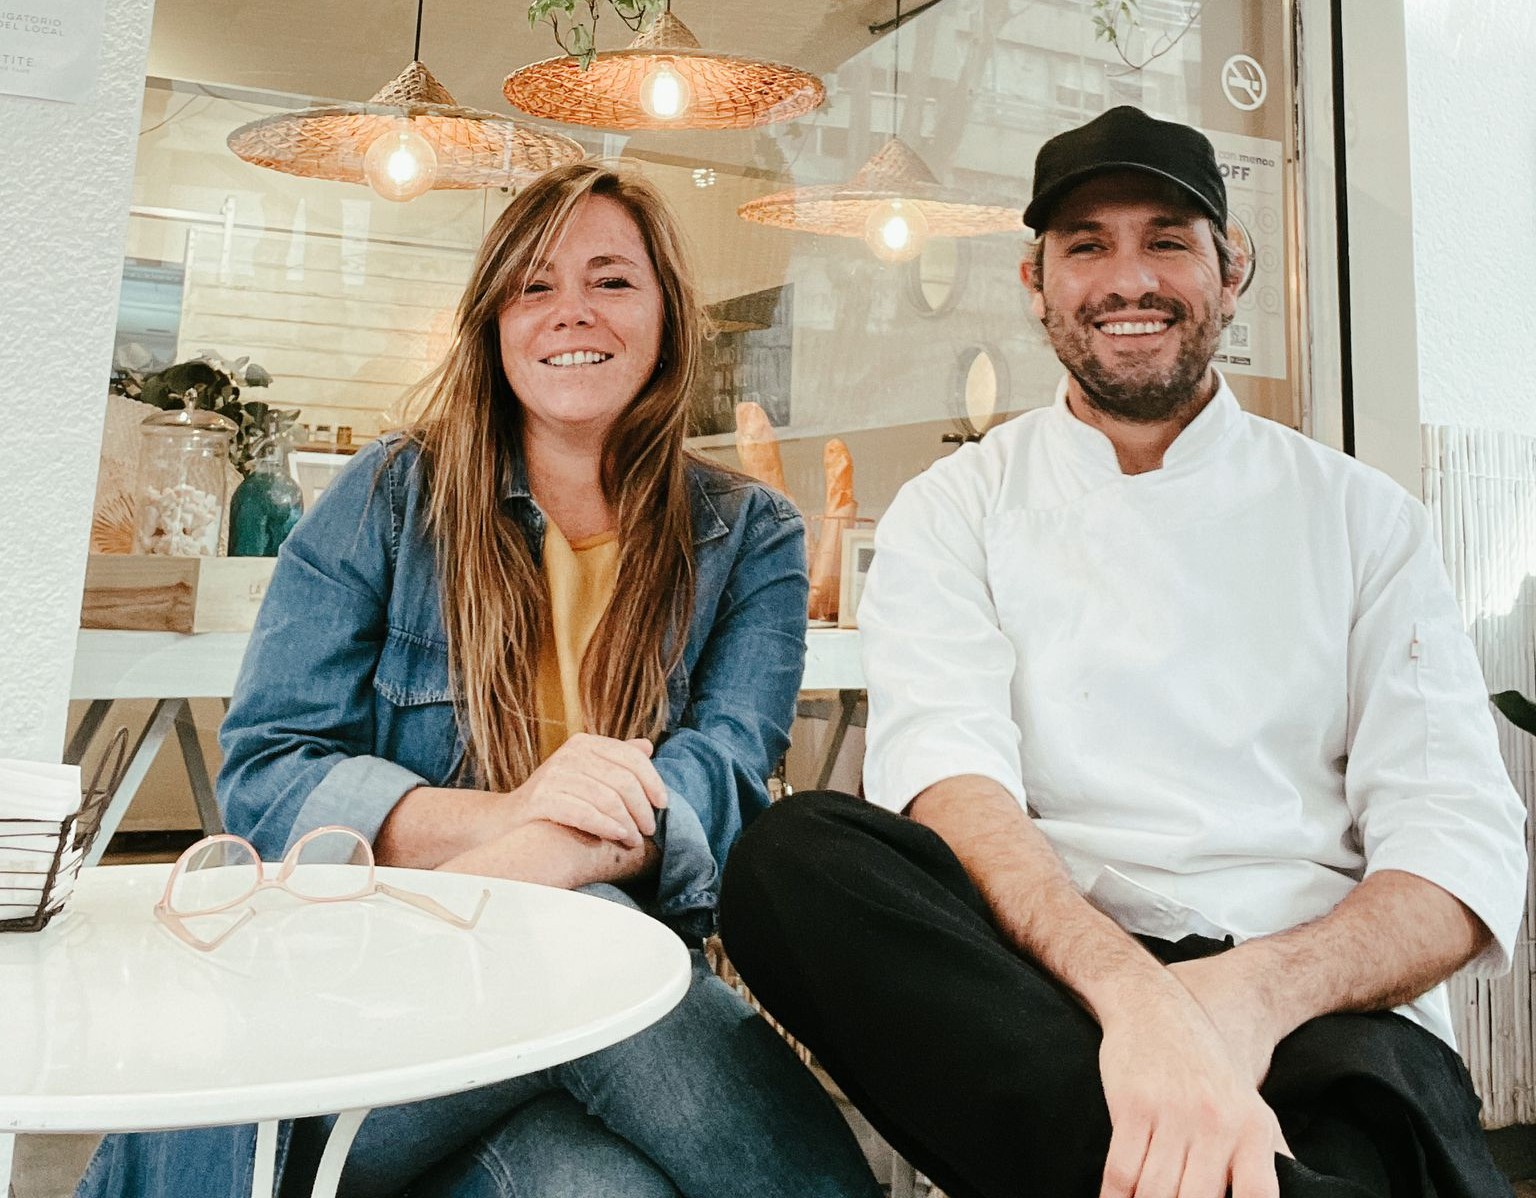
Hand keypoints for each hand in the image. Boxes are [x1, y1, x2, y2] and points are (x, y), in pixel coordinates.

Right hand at [502, 734, 667, 849]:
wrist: (508, 821)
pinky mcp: (542, 798)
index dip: (653, 781)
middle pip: (623, 780)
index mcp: (585, 744)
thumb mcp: (586, 773)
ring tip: (635, 839)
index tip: (663, 805)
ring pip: (608, 798)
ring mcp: (555, 774)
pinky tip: (619, 836)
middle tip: (650, 829)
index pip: (631, 757)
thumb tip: (647, 746)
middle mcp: (570, 754)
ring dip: (628, 822)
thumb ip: (615, 760)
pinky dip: (607, 825)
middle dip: (642, 808)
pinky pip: (585, 813)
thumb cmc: (555, 799)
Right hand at [1097, 981, 1288, 1197]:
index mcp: (1253, 1128)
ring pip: (1155, 1193)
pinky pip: (1121, 1170)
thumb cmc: (1203, 1064)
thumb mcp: (1248, 1104)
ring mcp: (1174, 1112)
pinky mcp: (1133, 1104)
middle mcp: (1218, 1122)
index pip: (1258, 1197)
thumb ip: (1268, 1156)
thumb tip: (1304, 1195)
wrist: (1153, 1005)